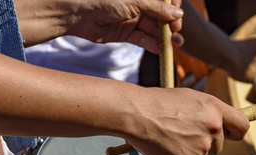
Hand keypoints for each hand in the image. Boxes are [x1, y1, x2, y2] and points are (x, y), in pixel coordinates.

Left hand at [65, 0, 184, 53]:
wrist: (77, 13)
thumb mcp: (135, 1)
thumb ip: (157, 8)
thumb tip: (178, 13)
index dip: (173, 5)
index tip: (178, 12)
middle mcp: (138, 5)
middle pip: (162, 15)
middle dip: (171, 23)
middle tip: (175, 30)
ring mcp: (133, 19)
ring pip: (154, 29)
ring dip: (165, 37)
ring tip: (173, 44)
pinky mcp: (126, 34)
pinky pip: (143, 39)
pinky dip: (153, 45)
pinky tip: (161, 49)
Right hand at [125, 87, 248, 154]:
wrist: (136, 114)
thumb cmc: (158, 103)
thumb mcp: (189, 99)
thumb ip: (208, 112)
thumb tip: (220, 125)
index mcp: (215, 109)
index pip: (242, 126)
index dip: (236, 133)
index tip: (231, 135)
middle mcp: (213, 128)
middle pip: (219, 146)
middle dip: (205, 143)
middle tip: (182, 133)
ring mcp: (202, 146)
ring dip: (189, 150)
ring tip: (170, 136)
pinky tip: (165, 146)